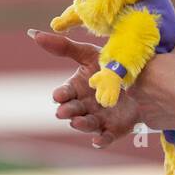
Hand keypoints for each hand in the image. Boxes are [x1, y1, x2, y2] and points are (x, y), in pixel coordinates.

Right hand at [27, 29, 141, 147]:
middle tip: (64, 111)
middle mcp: (84, 106)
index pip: (65, 93)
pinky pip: (105, 137)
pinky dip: (100, 140)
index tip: (59, 95)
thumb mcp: (88, 54)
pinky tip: (98, 141)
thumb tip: (33, 34)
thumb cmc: (108, 67)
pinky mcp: (113, 129)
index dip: (62, 94)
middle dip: (68, 111)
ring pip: (86, 124)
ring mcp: (98, 119)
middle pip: (72, 111)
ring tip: (77, 122)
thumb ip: (64, 47)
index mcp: (76, 90)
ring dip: (81, 124)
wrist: (140, 79)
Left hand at [128, 35, 174, 129]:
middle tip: (165, 82)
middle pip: (138, 83)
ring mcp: (142, 107)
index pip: (138, 64)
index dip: (148, 65)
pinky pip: (151, 115)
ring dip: (152, 98)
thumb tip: (174, 40)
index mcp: (141, 68)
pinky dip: (159, 112)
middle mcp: (136, 88)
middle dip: (148, 82)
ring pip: (143, 100)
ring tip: (169, 96)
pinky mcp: (150, 122)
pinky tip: (171, 108)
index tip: (159, 67)